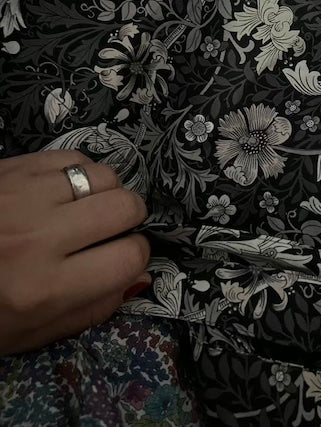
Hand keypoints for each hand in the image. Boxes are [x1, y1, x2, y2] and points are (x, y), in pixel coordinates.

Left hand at [0, 150, 150, 354]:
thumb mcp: (30, 333)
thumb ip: (90, 311)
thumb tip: (135, 278)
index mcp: (43, 289)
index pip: (129, 258)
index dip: (136, 255)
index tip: (125, 254)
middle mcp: (39, 238)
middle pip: (124, 208)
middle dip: (130, 218)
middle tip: (112, 227)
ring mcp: (25, 195)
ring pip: (104, 176)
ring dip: (106, 192)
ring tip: (87, 205)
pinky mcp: (15, 167)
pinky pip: (74, 156)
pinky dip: (80, 172)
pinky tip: (65, 189)